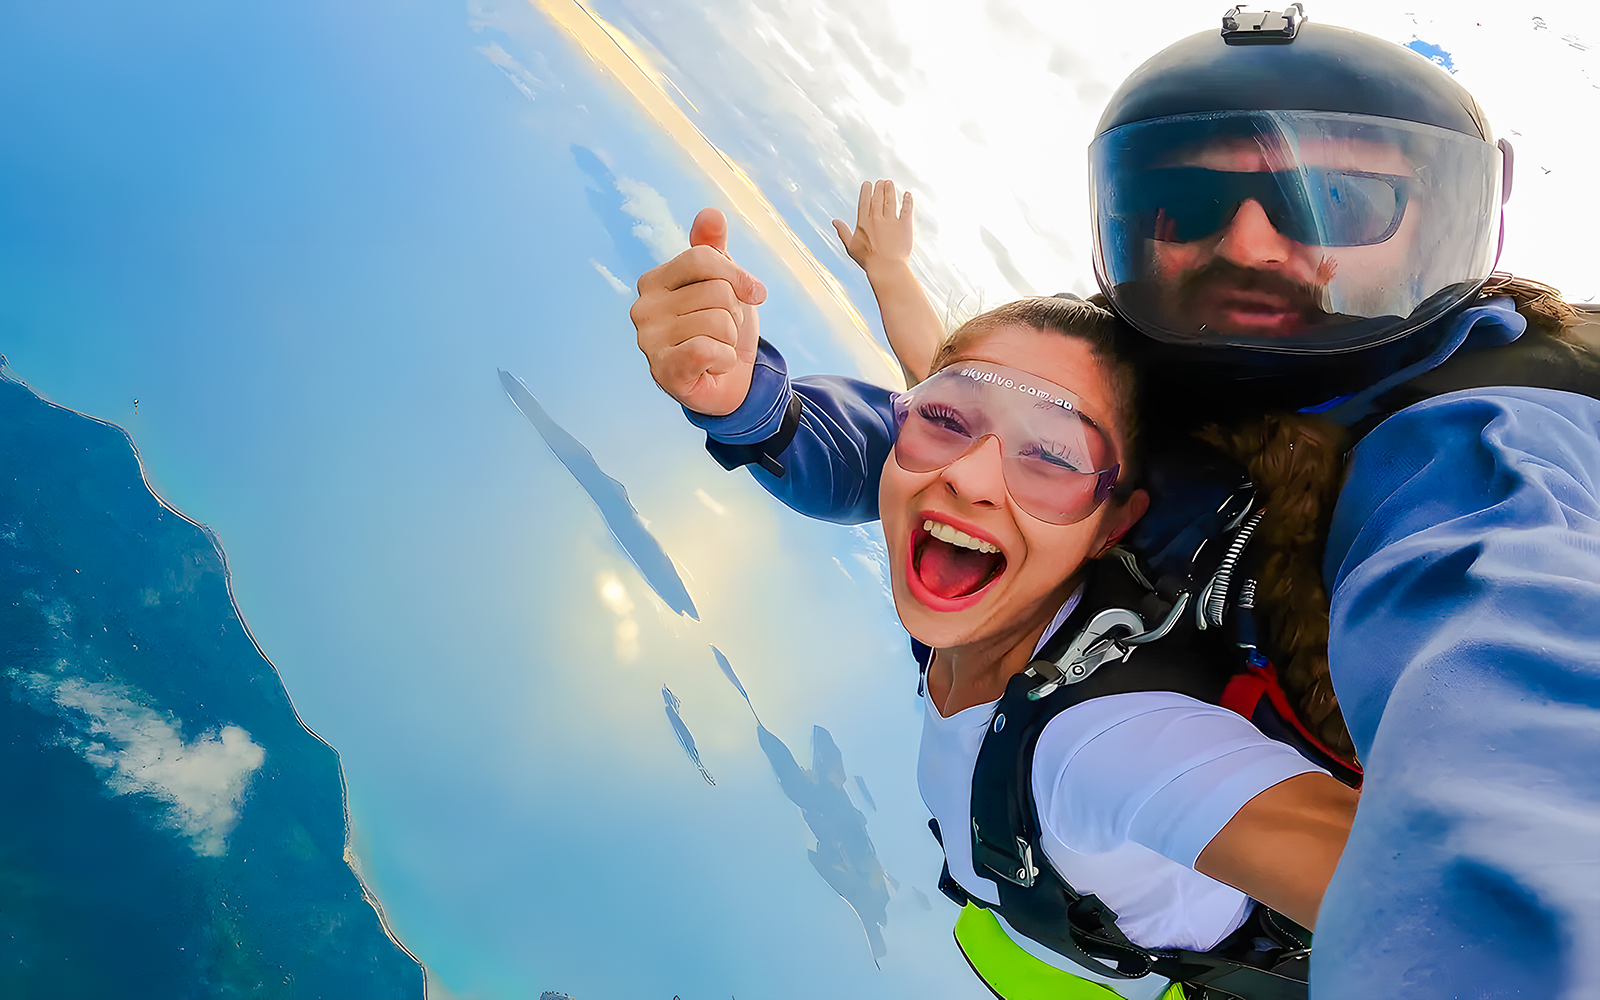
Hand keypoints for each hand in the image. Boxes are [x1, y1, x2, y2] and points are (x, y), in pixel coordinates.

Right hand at [631, 208, 767, 416]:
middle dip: (734, 314)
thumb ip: (714, 248)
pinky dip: (725, 360)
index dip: (738, 275)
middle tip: (722, 331)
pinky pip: (710, 350)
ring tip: (716, 348)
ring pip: (719, 322)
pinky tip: (714, 366)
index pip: (703, 258)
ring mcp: (649, 341)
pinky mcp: (663, 370)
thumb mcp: (723, 282)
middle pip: (717, 291)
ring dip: (730, 339)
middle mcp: (643, 308)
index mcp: (654, 281)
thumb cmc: (721, 328)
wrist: (727, 383)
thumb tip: (711, 213)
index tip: (754, 293)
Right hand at [832, 180, 913, 277]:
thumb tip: (834, 221)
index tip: (868, 184)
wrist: (887, 268)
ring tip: (890, 183)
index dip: (866, 191)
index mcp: (864, 222)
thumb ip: (843, 232)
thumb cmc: (868, 260)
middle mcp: (877, 218)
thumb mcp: (851, 246)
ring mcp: (892, 221)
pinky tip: (908, 194)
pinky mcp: (905, 225)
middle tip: (881, 182)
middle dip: (879, 188)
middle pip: (878, 198)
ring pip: (891, 200)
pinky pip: (907, 209)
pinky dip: (907, 200)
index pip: (864, 201)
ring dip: (890, 190)